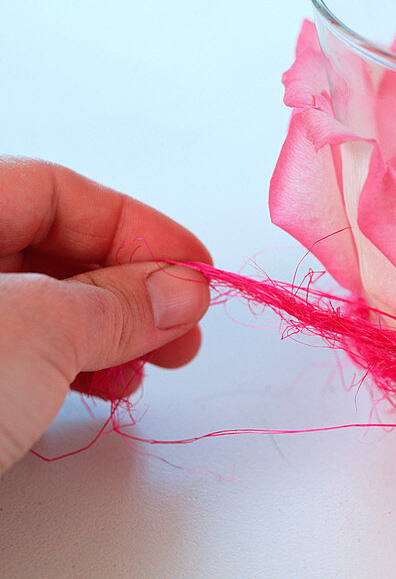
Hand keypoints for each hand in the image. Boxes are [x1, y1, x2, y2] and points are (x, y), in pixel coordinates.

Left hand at [0, 158, 210, 470]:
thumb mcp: (34, 333)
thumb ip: (117, 302)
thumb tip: (179, 289)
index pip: (51, 190)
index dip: (136, 226)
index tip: (194, 267)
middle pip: (46, 246)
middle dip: (128, 283)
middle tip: (182, 321)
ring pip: (35, 303)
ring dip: (108, 328)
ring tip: (151, 364)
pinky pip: (15, 350)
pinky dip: (68, 363)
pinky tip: (102, 387)